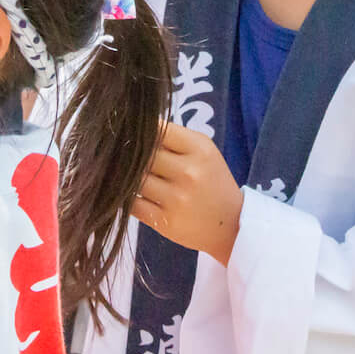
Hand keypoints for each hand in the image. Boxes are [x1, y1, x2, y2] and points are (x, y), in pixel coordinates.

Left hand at [133, 122, 243, 266]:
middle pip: (144, 155)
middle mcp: (189, 172)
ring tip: (126, 174)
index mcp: (200, 149)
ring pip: (135, 179)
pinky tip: (130, 193)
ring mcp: (176, 199)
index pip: (158, 130)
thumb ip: (174, 138)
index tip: (134, 133)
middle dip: (132, 154)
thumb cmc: (211, 181)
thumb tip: (134, 129)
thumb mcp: (204, 152)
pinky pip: (133, 204)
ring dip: (127, 176)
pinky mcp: (165, 222)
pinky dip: (127, 198)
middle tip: (123, 154)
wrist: (231, 224)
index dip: (142, 131)